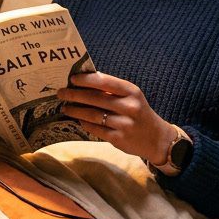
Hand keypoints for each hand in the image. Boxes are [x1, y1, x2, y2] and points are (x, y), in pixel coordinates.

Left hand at [57, 70, 176, 165]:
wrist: (157, 139)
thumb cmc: (139, 113)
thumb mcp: (133, 97)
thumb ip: (113, 90)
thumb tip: (86, 81)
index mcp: (132, 92)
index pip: (105, 82)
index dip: (86, 80)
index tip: (72, 79)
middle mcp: (129, 107)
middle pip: (96, 98)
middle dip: (75, 95)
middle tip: (61, 93)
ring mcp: (124, 124)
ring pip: (93, 115)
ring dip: (76, 110)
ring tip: (65, 107)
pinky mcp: (119, 139)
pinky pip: (96, 129)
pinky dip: (84, 123)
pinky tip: (77, 119)